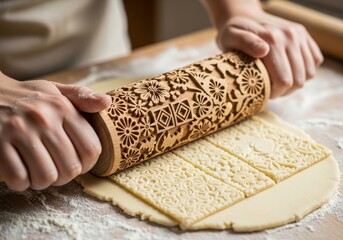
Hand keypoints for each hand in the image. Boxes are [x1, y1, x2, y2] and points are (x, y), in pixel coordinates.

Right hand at [0, 72, 110, 190]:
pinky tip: (21, 171)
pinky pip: (19, 178)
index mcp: (63, 108)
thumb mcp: (55, 90)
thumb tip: (107, 103)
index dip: (88, 164)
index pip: (91, 149)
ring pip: (46, 177)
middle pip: (70, 168)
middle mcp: (44, 119)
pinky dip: (21, 182)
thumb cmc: (27, 97)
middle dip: (64, 176)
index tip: (78, 164)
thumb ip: (82, 97)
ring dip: (43, 181)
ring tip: (38, 171)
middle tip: (56, 169)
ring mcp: (19, 131)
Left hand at [214, 6, 322, 97]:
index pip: (284, 80)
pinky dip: (305, 70)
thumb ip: (244, 43)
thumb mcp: (230, 37)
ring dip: (295, 82)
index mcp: (273, 40)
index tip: (263, 92)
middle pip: (298, 80)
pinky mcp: (305, 35)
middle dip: (284, 91)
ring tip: (279, 81)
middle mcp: (290, 36)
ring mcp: (299, 35)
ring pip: (309, 73)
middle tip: (270, 89)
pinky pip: (315, 61)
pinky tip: (289, 70)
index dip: (275, 93)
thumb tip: (263, 51)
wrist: (242, 16)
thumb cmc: (232, 33)